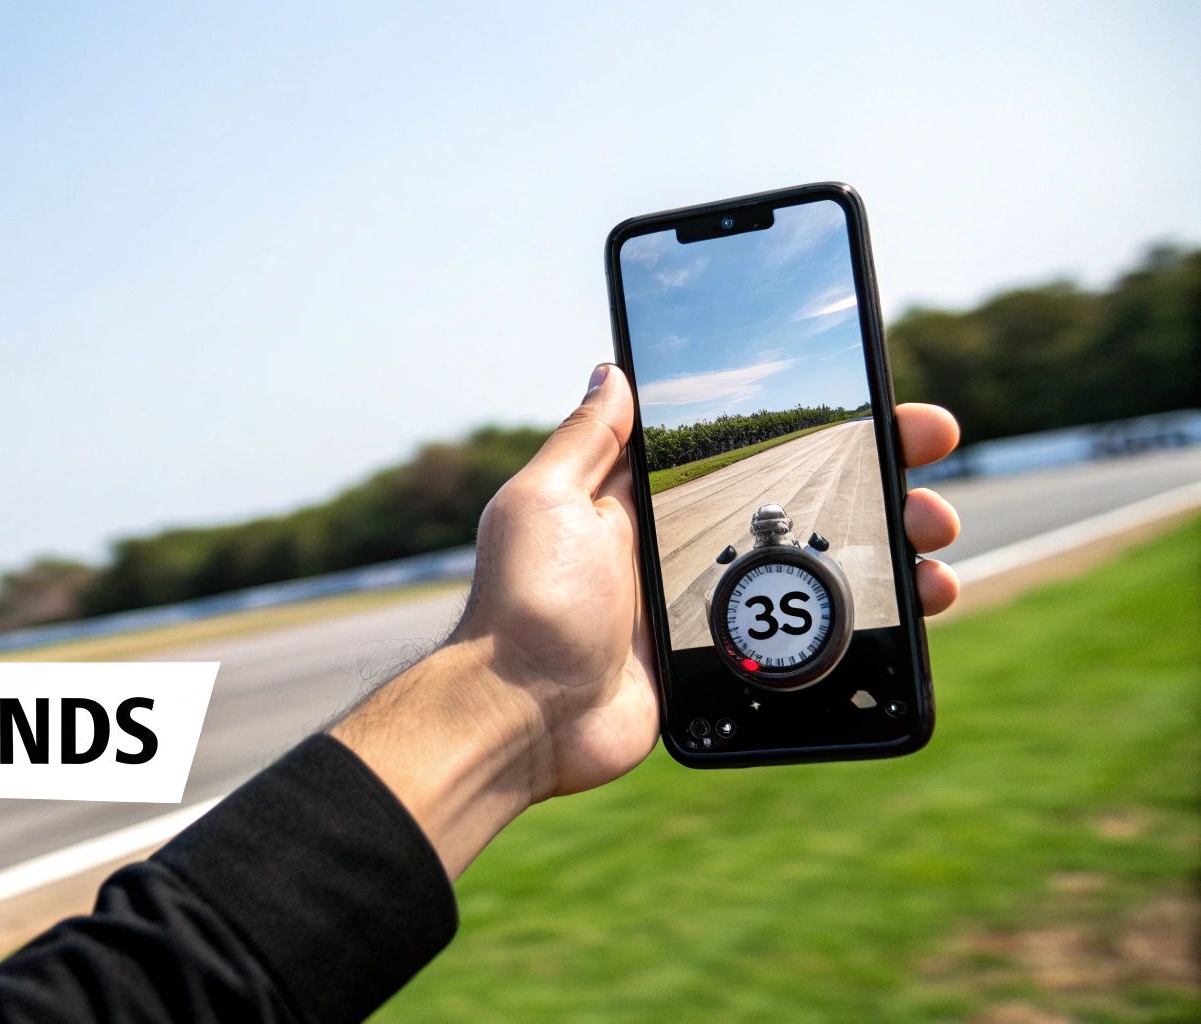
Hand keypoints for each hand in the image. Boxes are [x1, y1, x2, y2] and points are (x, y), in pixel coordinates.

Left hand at [332, 364, 963, 875]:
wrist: (522, 716)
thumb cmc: (525, 605)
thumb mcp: (543, 502)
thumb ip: (586, 439)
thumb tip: (614, 367)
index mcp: (647, 501)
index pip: (751, 444)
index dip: (813, 422)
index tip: (880, 397)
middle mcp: (688, 547)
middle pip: (806, 500)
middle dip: (880, 477)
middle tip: (935, 462)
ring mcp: (715, 607)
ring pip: (825, 567)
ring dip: (892, 547)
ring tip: (939, 541)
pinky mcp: (730, 662)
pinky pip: (814, 637)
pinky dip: (872, 621)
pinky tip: (920, 608)